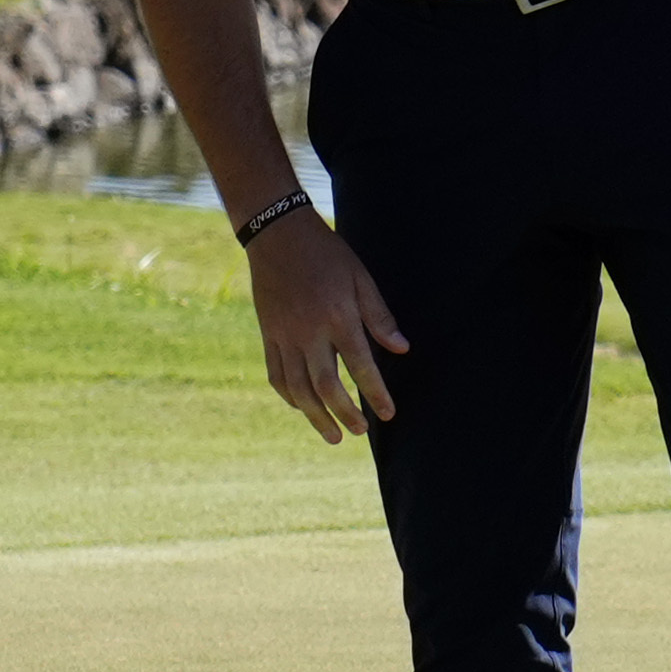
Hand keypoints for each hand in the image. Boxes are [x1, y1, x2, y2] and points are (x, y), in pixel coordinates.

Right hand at [246, 211, 406, 443]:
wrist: (278, 235)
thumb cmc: (327, 255)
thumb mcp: (361, 278)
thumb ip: (380, 317)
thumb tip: (402, 350)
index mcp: (337, 316)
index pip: (361, 366)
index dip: (376, 393)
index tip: (389, 414)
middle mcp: (308, 332)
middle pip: (326, 386)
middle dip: (345, 414)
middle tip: (361, 432)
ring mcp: (284, 336)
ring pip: (298, 388)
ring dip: (316, 416)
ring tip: (333, 436)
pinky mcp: (268, 335)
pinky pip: (277, 375)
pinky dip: (290, 397)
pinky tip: (304, 408)